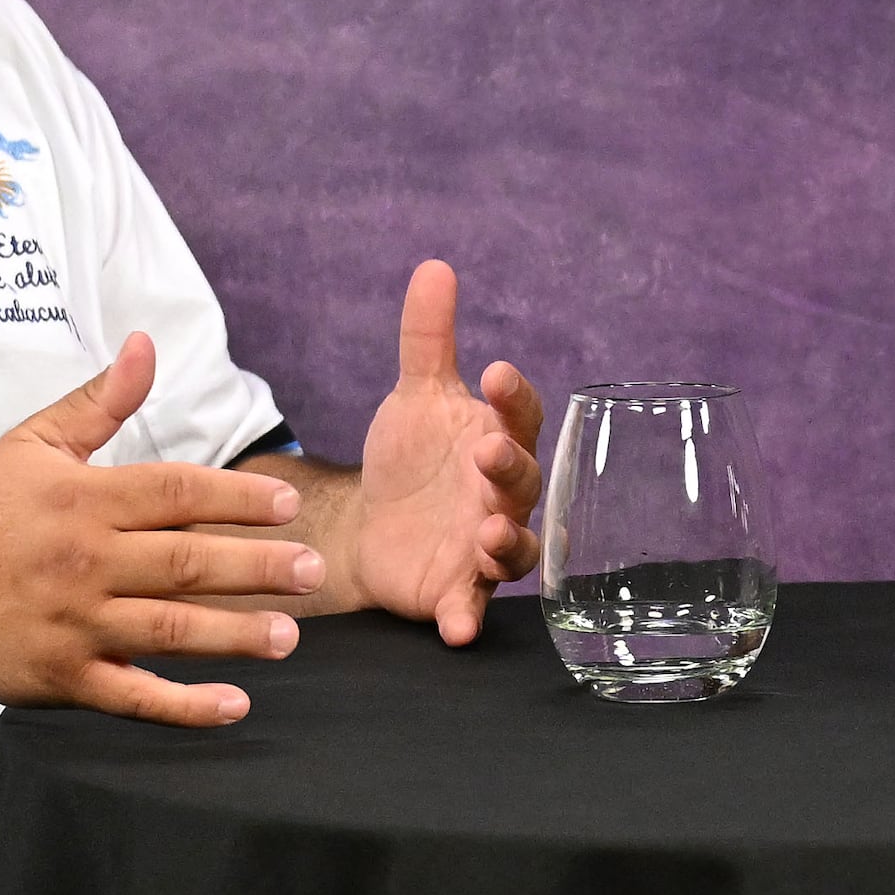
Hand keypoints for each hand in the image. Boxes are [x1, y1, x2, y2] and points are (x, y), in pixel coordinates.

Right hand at [0, 334, 328, 724]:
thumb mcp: (34, 444)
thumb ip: (99, 401)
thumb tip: (146, 344)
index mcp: (84, 501)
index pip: (174, 493)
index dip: (236, 498)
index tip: (287, 504)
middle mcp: (85, 563)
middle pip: (186, 563)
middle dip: (257, 568)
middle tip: (314, 571)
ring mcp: (76, 625)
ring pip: (170, 631)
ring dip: (236, 635)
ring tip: (290, 635)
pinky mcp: (65, 679)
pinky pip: (134, 696)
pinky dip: (185, 706)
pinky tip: (235, 704)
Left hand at [341, 259, 542, 642]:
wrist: (370, 526)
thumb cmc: (410, 459)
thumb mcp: (414, 396)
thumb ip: (427, 338)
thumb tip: (435, 266)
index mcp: (495, 439)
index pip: (518, 415)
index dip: (512, 396)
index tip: (493, 372)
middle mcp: (501, 496)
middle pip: (523, 481)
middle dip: (509, 468)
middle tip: (486, 453)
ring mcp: (483, 548)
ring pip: (515, 550)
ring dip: (506, 543)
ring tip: (485, 534)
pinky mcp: (456, 592)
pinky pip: (469, 609)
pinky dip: (466, 619)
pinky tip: (457, 627)